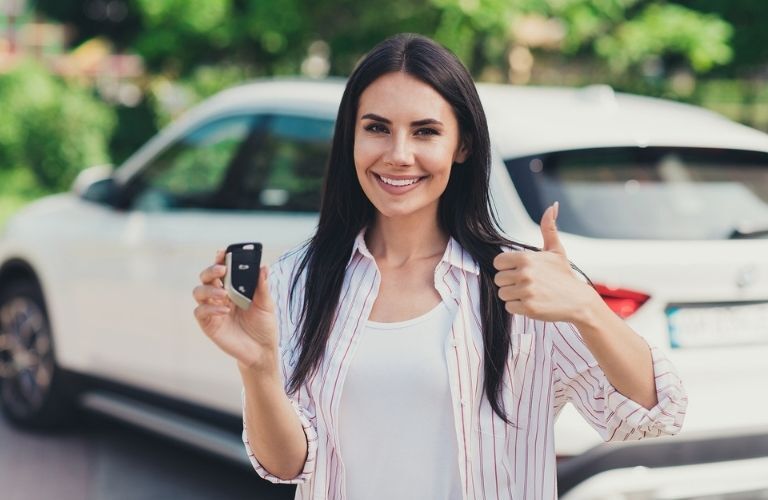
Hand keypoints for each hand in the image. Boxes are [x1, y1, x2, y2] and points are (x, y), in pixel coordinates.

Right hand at [193, 249, 278, 371]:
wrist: (261, 350)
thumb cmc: (263, 325)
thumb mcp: (266, 305)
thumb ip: (263, 287)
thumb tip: (264, 266)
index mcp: (233, 287)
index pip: (222, 269)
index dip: (220, 258)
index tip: (223, 251)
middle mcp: (220, 296)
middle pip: (206, 277)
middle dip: (211, 270)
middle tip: (222, 269)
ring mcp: (212, 309)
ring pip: (198, 291)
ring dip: (209, 289)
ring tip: (224, 294)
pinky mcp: (209, 324)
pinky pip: (200, 311)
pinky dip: (210, 308)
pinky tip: (225, 310)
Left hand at [493, 202, 599, 322]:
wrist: (579, 301)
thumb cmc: (564, 275)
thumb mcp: (556, 250)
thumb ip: (549, 228)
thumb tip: (553, 205)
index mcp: (527, 258)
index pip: (498, 262)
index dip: (506, 267)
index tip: (518, 271)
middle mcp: (525, 273)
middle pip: (498, 279)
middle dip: (510, 282)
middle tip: (527, 284)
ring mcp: (527, 291)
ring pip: (502, 293)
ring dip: (513, 295)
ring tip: (530, 293)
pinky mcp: (528, 308)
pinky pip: (509, 307)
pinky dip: (518, 307)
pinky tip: (532, 302)